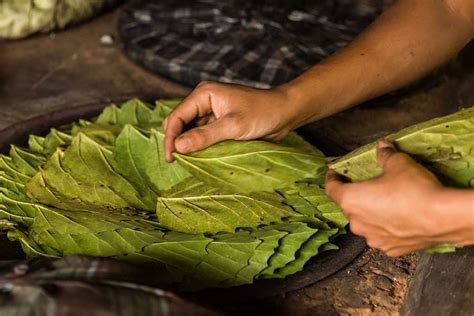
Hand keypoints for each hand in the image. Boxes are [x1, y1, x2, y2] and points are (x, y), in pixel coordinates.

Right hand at [163, 81, 301, 161]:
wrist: (285, 112)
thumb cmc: (262, 113)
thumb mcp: (233, 126)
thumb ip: (205, 137)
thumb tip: (178, 147)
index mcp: (204, 94)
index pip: (177, 116)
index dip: (170, 138)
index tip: (171, 159)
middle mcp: (205, 101)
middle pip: (180, 122)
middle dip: (176, 140)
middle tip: (176, 162)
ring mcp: (212, 111)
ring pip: (191, 130)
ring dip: (188, 144)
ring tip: (186, 162)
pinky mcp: (220, 121)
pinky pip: (203, 134)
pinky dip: (199, 145)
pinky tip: (199, 157)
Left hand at [325, 140, 444, 256]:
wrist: (441, 218)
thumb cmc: (413, 189)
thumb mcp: (398, 164)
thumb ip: (385, 155)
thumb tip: (382, 147)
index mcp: (351, 200)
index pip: (331, 188)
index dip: (332, 178)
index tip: (334, 172)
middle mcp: (357, 222)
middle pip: (349, 206)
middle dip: (357, 196)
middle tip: (368, 185)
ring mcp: (373, 238)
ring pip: (366, 223)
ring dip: (371, 214)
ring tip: (386, 203)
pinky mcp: (390, 249)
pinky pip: (382, 236)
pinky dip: (386, 228)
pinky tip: (399, 219)